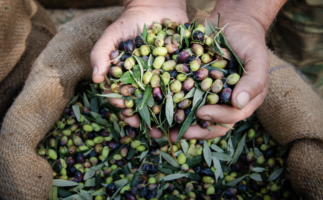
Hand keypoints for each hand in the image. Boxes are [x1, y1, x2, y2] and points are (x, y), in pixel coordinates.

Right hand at [90, 0, 187, 127]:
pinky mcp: (183, 70)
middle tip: (155, 134)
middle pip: (148, 105)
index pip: (126, 98)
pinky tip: (193, 108)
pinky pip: (187, 84)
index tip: (128, 116)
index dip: (126, 108)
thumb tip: (96, 80)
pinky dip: (190, 96)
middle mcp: (148, 82)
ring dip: (171, 116)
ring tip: (174, 128)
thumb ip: (101, 55)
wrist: (156, 6)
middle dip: (151, 120)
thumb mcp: (111, 36)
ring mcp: (166, 77)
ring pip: (168, 100)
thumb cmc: (130, 22)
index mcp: (130, 79)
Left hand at [151, 1, 273, 141]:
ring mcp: (206, 96)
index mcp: (242, 102)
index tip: (202, 112)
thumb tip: (239, 103)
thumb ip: (254, 80)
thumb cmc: (248, 41)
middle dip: (191, 131)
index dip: (216, 117)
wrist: (232, 24)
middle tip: (174, 134)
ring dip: (175, 125)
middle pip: (208, 124)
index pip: (230, 117)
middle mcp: (223, 104)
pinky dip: (167, 105)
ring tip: (157, 130)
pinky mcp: (192, 87)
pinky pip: (180, 99)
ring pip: (191, 116)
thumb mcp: (257, 57)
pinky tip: (153, 108)